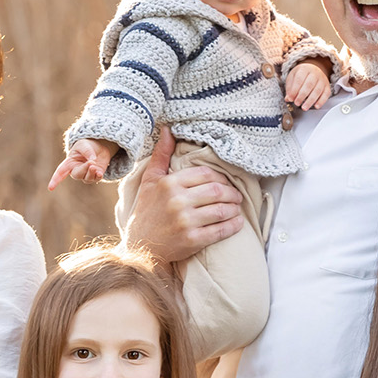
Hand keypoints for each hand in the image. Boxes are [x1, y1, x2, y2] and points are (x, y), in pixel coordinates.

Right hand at [48, 137, 119, 189]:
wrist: (99, 147)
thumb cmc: (87, 145)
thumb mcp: (84, 145)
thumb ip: (87, 151)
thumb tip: (92, 160)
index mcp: (69, 163)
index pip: (60, 172)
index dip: (55, 180)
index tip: (50, 188)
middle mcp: (76, 170)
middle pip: (77, 175)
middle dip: (83, 169)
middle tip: (91, 162)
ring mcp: (86, 174)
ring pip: (87, 179)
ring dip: (91, 173)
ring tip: (94, 165)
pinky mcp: (95, 175)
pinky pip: (95, 179)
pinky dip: (98, 176)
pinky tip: (99, 172)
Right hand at [123, 125, 243, 264]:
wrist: (140, 248)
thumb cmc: (146, 212)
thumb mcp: (150, 181)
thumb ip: (161, 155)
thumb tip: (167, 129)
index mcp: (169, 184)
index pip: (206, 173)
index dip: (221, 177)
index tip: (225, 182)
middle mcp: (178, 201)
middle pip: (217, 191)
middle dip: (232, 193)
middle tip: (236, 196)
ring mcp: (186, 222)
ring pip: (222, 210)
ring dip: (234, 209)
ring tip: (236, 208)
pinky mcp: (193, 240)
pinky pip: (220, 231)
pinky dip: (233, 226)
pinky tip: (237, 223)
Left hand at [283, 59, 330, 110]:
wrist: (313, 71)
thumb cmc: (301, 76)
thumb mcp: (292, 78)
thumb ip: (289, 88)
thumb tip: (288, 98)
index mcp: (304, 69)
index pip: (299, 79)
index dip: (294, 90)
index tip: (290, 98)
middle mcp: (315, 73)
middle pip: (309, 85)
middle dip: (302, 96)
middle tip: (296, 103)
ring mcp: (322, 80)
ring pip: (317, 90)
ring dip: (310, 101)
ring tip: (304, 107)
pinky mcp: (327, 86)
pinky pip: (326, 94)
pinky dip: (321, 101)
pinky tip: (316, 106)